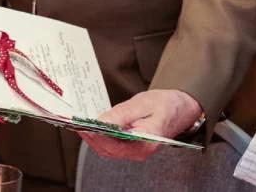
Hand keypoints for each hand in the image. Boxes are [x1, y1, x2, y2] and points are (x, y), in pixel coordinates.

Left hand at [81, 89, 201, 161]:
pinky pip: (112, 146)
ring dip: (92, 138)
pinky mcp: (132, 147)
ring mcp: (136, 151)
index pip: (116, 145)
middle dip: (90, 137)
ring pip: (108, 150)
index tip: (82, 126)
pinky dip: (99, 138)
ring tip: (78, 124)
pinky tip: (90, 128)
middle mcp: (141, 151)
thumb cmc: (165, 105)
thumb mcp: (143, 104)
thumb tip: (101, 123)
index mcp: (147, 142)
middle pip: (108, 150)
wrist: (180, 108)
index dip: (97, 136)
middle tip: (74, 124)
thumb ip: (121, 115)